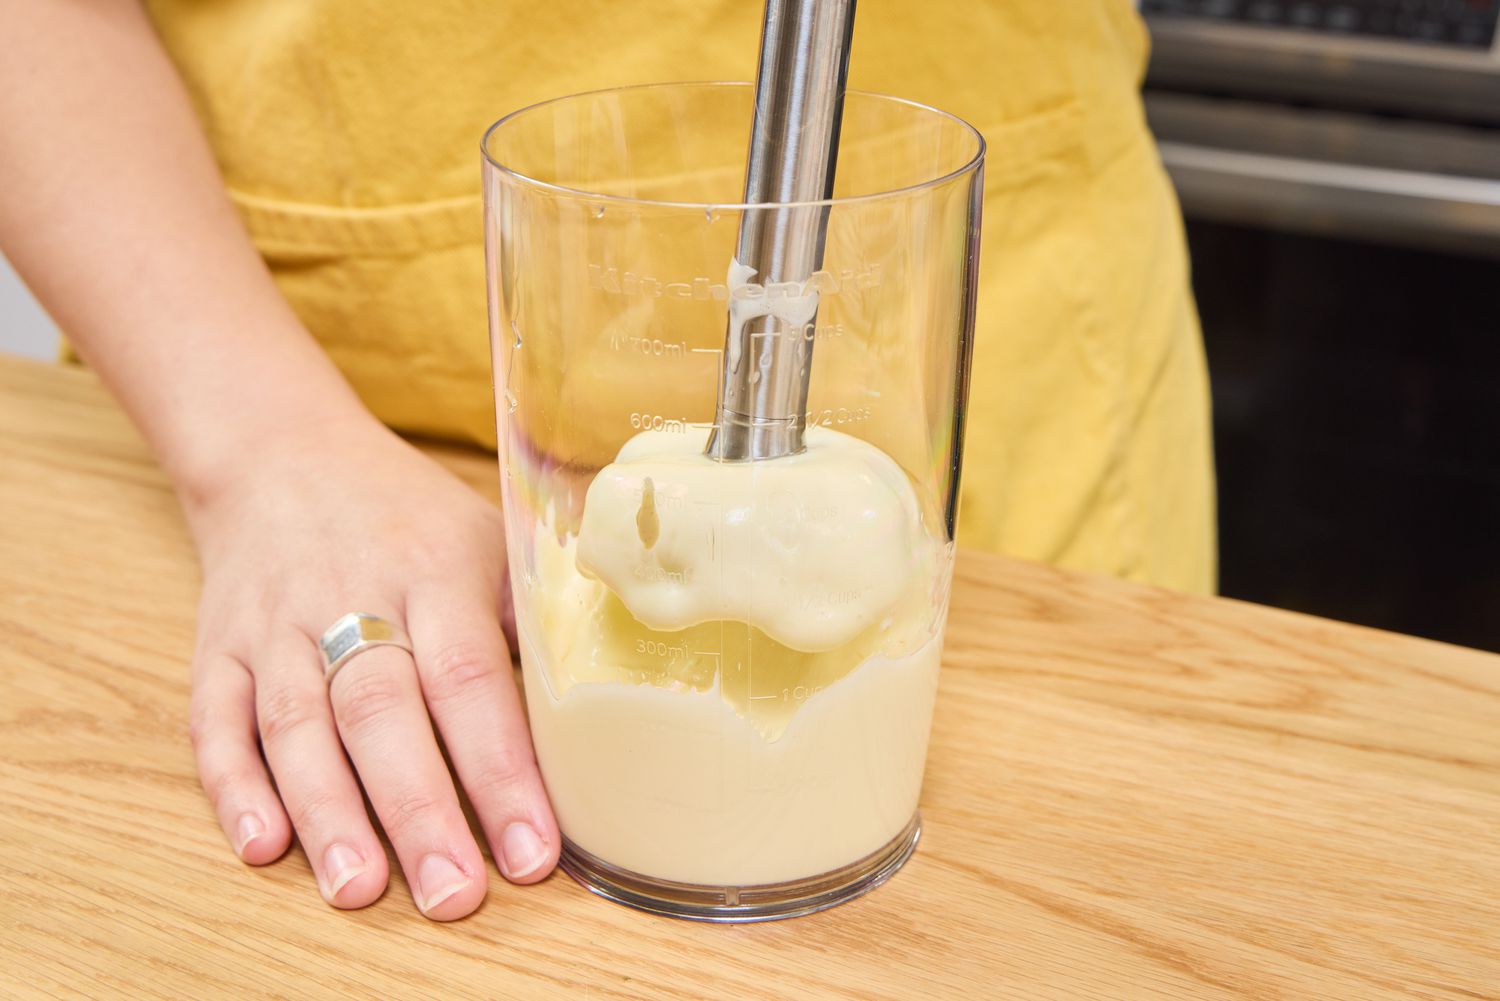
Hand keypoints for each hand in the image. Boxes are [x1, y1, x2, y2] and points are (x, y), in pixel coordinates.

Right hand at [183, 412, 558, 919]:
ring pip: (297, 725)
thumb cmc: (410, 518)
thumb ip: (532, 620)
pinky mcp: (221, 648)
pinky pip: (217, 720)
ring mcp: (277, 625)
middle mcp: (352, 597)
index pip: (470, 678)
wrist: (284, 455)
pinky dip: (234, 786)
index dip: (500, 767)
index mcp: (436, 571)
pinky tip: (262, 846)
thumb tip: (605, 714)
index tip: (531, 848)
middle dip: (418, 811)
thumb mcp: (488, 538)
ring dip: (328, 813)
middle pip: (381, 712)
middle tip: (453, 896)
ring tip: (360, 890)